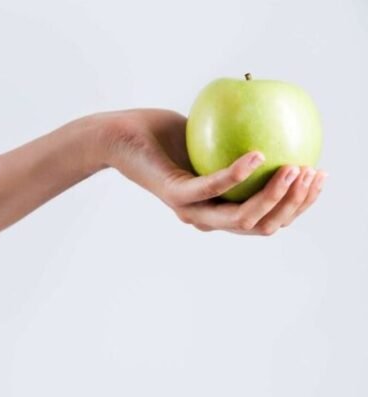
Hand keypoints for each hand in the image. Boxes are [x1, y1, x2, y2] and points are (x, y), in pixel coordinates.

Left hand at [98, 108, 326, 234]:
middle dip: (295, 205)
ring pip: (242, 217)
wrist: (125, 136)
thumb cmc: (170, 136)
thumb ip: (249, 139)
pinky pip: (212, 187)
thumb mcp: (218, 137)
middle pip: (262, 226)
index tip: (321, 176)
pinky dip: (237, 174)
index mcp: (221, 210)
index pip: (269, 219)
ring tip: (293, 167)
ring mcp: (190, 209)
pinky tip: (257, 156)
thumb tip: (289, 123)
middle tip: (313, 173)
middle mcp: (207, 217)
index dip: (300, 205)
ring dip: (274, 195)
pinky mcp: (175, 194)